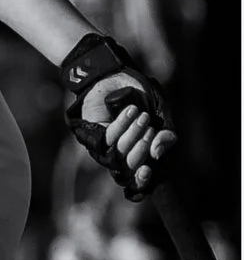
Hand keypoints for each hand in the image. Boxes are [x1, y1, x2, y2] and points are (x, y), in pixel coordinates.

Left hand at [75, 72, 174, 198]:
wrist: (116, 78)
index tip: (148, 171)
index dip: (143, 181)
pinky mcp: (93, 135)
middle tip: (149, 126)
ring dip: (134, 133)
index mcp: (141, 155)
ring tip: (141, 116)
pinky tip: (129, 111)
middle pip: (132, 164)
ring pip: (121, 150)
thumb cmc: (140, 99)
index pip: (139, 181)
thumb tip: (156, 155)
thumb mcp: (161, 116)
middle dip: (143, 146)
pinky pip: (109, 136)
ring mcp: (106, 146)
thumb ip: (166, 136)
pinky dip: (122, 123)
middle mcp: (122, 155)